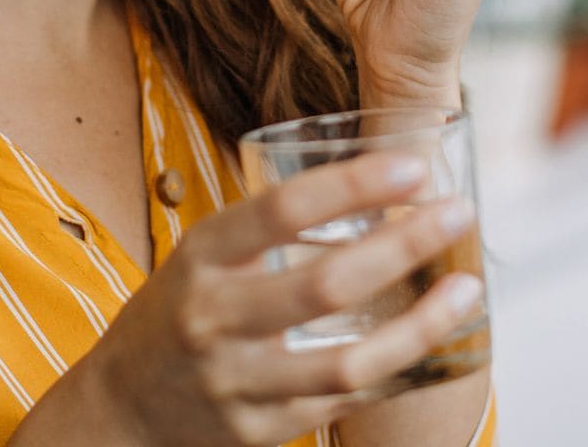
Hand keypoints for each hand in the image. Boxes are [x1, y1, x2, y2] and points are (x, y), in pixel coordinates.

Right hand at [63, 154, 482, 446]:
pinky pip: (346, 402)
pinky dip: (397, 370)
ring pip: (348, 361)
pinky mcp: (261, 430)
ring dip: (420, 324)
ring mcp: (238, 382)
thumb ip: (268, 230)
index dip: (353, 185)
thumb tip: (372, 183)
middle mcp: (214, 319)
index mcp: (200, 257)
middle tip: (459, 214)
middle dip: (405, 245)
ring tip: (468, 287)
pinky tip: (435, 343)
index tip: (412, 168)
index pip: (282, 210)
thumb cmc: (178, 315)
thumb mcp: (202, 258)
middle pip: (326, 283)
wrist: (120, 411)